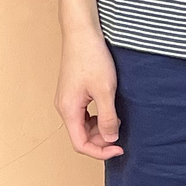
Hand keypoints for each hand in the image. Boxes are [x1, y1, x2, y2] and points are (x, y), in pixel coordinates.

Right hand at [56, 33, 123, 159]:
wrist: (81, 33)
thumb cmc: (91, 58)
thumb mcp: (105, 91)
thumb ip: (108, 118)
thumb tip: (110, 139)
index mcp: (68, 109)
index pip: (81, 144)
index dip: (101, 152)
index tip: (119, 148)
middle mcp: (64, 107)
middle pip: (81, 136)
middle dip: (101, 140)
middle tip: (121, 132)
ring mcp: (67, 99)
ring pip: (82, 126)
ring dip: (100, 129)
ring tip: (117, 119)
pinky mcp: (72, 92)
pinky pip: (83, 114)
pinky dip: (97, 118)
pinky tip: (109, 110)